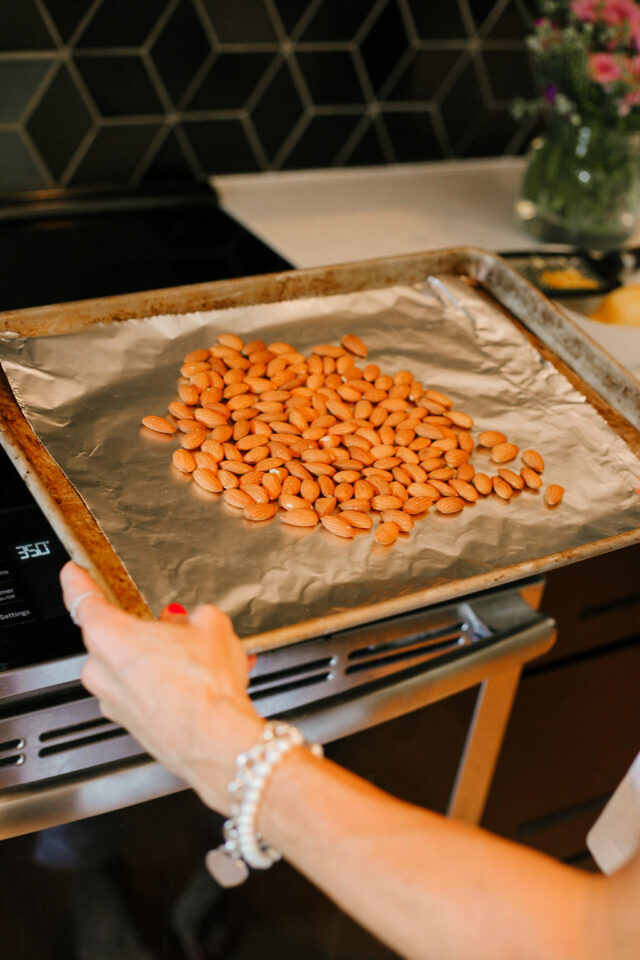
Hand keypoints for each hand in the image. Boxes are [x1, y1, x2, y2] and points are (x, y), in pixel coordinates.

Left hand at [59, 561, 264, 813]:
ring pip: (132, 667)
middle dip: (145, 630)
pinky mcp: (130, 724)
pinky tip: (202, 684)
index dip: (77, 581)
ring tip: (202, 660)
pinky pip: (145, 693)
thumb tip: (190, 621)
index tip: (72, 573)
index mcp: (109, 636)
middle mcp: (100, 671)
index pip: (82, 599)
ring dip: (161, 660)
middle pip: (115, 636)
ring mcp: (113, 702)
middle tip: (179, 628)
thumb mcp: (210, 626)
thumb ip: (193, 616)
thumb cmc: (204, 688)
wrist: (215, 742)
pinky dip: (169, 686)